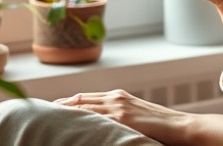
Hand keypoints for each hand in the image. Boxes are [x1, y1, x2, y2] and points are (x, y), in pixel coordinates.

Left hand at [54, 90, 191, 144]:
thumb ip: (121, 118)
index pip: (86, 98)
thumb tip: (106, 127)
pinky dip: (78, 117)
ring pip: (82, 106)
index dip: (67, 103)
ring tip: (46, 116)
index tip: (52, 108)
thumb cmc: (162, 127)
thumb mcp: (137, 118)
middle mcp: (116, 98)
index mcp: (119, 97)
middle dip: (59, 105)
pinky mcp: (122, 117)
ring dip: (63, 110)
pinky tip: (65, 122)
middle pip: (79, 100)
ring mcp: (118, 107)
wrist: (181, 127)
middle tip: (41, 112)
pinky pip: (93, 116)